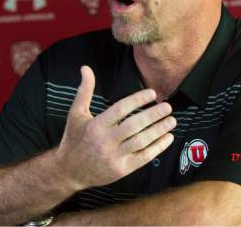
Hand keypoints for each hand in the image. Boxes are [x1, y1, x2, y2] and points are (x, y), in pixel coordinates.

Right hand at [55, 65, 175, 191]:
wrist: (69, 171)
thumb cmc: (73, 138)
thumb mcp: (76, 113)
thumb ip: (84, 90)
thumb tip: (86, 68)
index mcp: (95, 126)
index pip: (120, 110)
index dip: (137, 100)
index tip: (152, 93)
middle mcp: (105, 141)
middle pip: (134, 125)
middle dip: (153, 115)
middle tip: (167, 106)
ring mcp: (114, 157)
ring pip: (141, 141)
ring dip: (159, 130)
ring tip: (171, 120)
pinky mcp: (121, 170)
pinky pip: (143, 158)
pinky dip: (158, 148)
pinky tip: (167, 138)